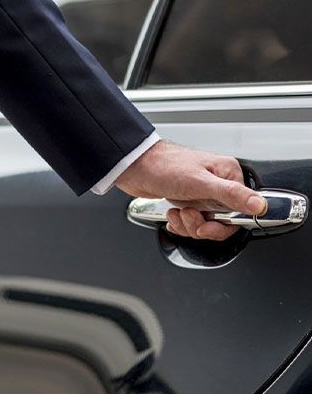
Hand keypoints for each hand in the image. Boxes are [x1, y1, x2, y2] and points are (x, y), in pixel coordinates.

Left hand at [115, 140, 266, 240]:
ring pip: (205, 224)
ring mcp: (202, 193)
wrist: (134, 168)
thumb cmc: (164, 167)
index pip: (241, 211)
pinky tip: (172, 215)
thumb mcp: (200, 183)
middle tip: (188, 216)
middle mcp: (217, 184)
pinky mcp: (188, 200)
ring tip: (177, 212)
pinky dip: (180, 224)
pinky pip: (192, 222)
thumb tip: (259, 205)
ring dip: (188, 224)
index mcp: (227, 175)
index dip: (224, 225)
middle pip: (223, 221)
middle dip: (202, 225)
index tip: (208, 226)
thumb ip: (231, 195)